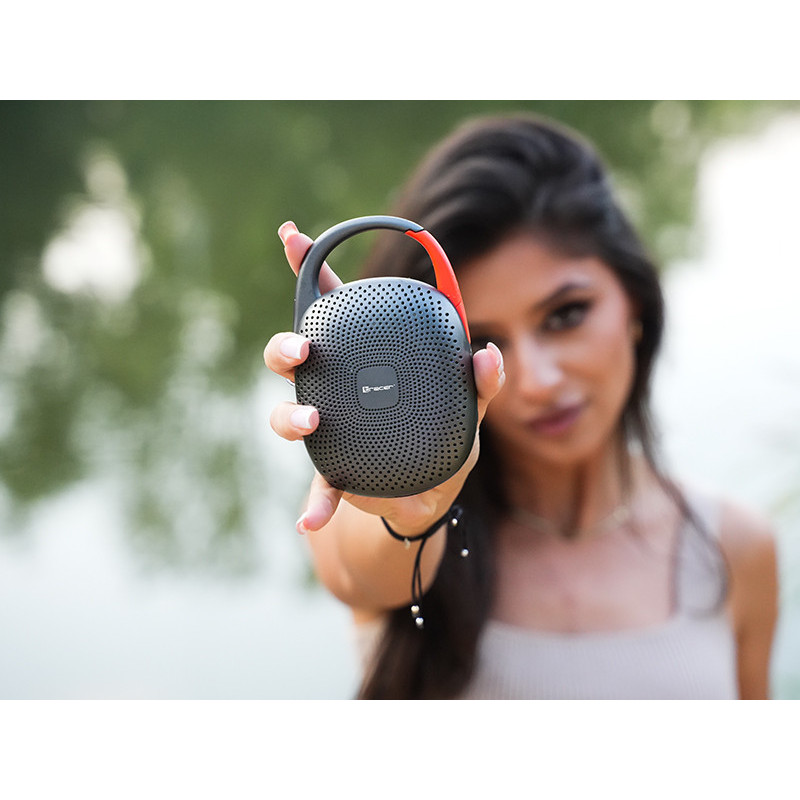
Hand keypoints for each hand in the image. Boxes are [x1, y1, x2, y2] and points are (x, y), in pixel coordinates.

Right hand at [264, 221, 505, 535]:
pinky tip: (311, 522)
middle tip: (304, 351)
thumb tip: (487, 353)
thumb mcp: (468, 410)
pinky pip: (317, 486)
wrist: (427, 496)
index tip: (293, 236)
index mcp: (365, 357)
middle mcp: (336, 387)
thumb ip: (480, 382)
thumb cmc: (445, 438)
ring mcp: (327, 428)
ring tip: (312, 425)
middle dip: (286, 345)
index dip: (309, 267)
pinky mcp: (332, 473)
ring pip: (287, 412)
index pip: (333, 302)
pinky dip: (314, 504)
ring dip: (289, 416)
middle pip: (292, 353)